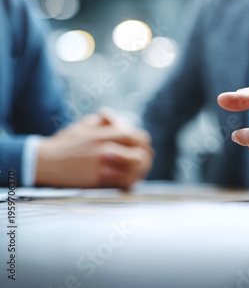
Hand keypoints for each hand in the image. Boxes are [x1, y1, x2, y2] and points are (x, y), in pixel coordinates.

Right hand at [35, 111, 152, 188]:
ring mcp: (104, 165)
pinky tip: (128, 181)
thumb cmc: (66, 143)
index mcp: (107, 133)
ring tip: (138, 172)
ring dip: (141, 171)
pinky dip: (131, 182)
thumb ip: (106, 121)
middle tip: (144, 162)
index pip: (140, 138)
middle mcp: (108, 148)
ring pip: (137, 169)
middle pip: (142, 154)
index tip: (143, 149)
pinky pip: (125, 183)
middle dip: (146, 158)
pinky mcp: (99, 180)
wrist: (45, 162)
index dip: (145, 144)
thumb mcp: (85, 124)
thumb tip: (123, 121)